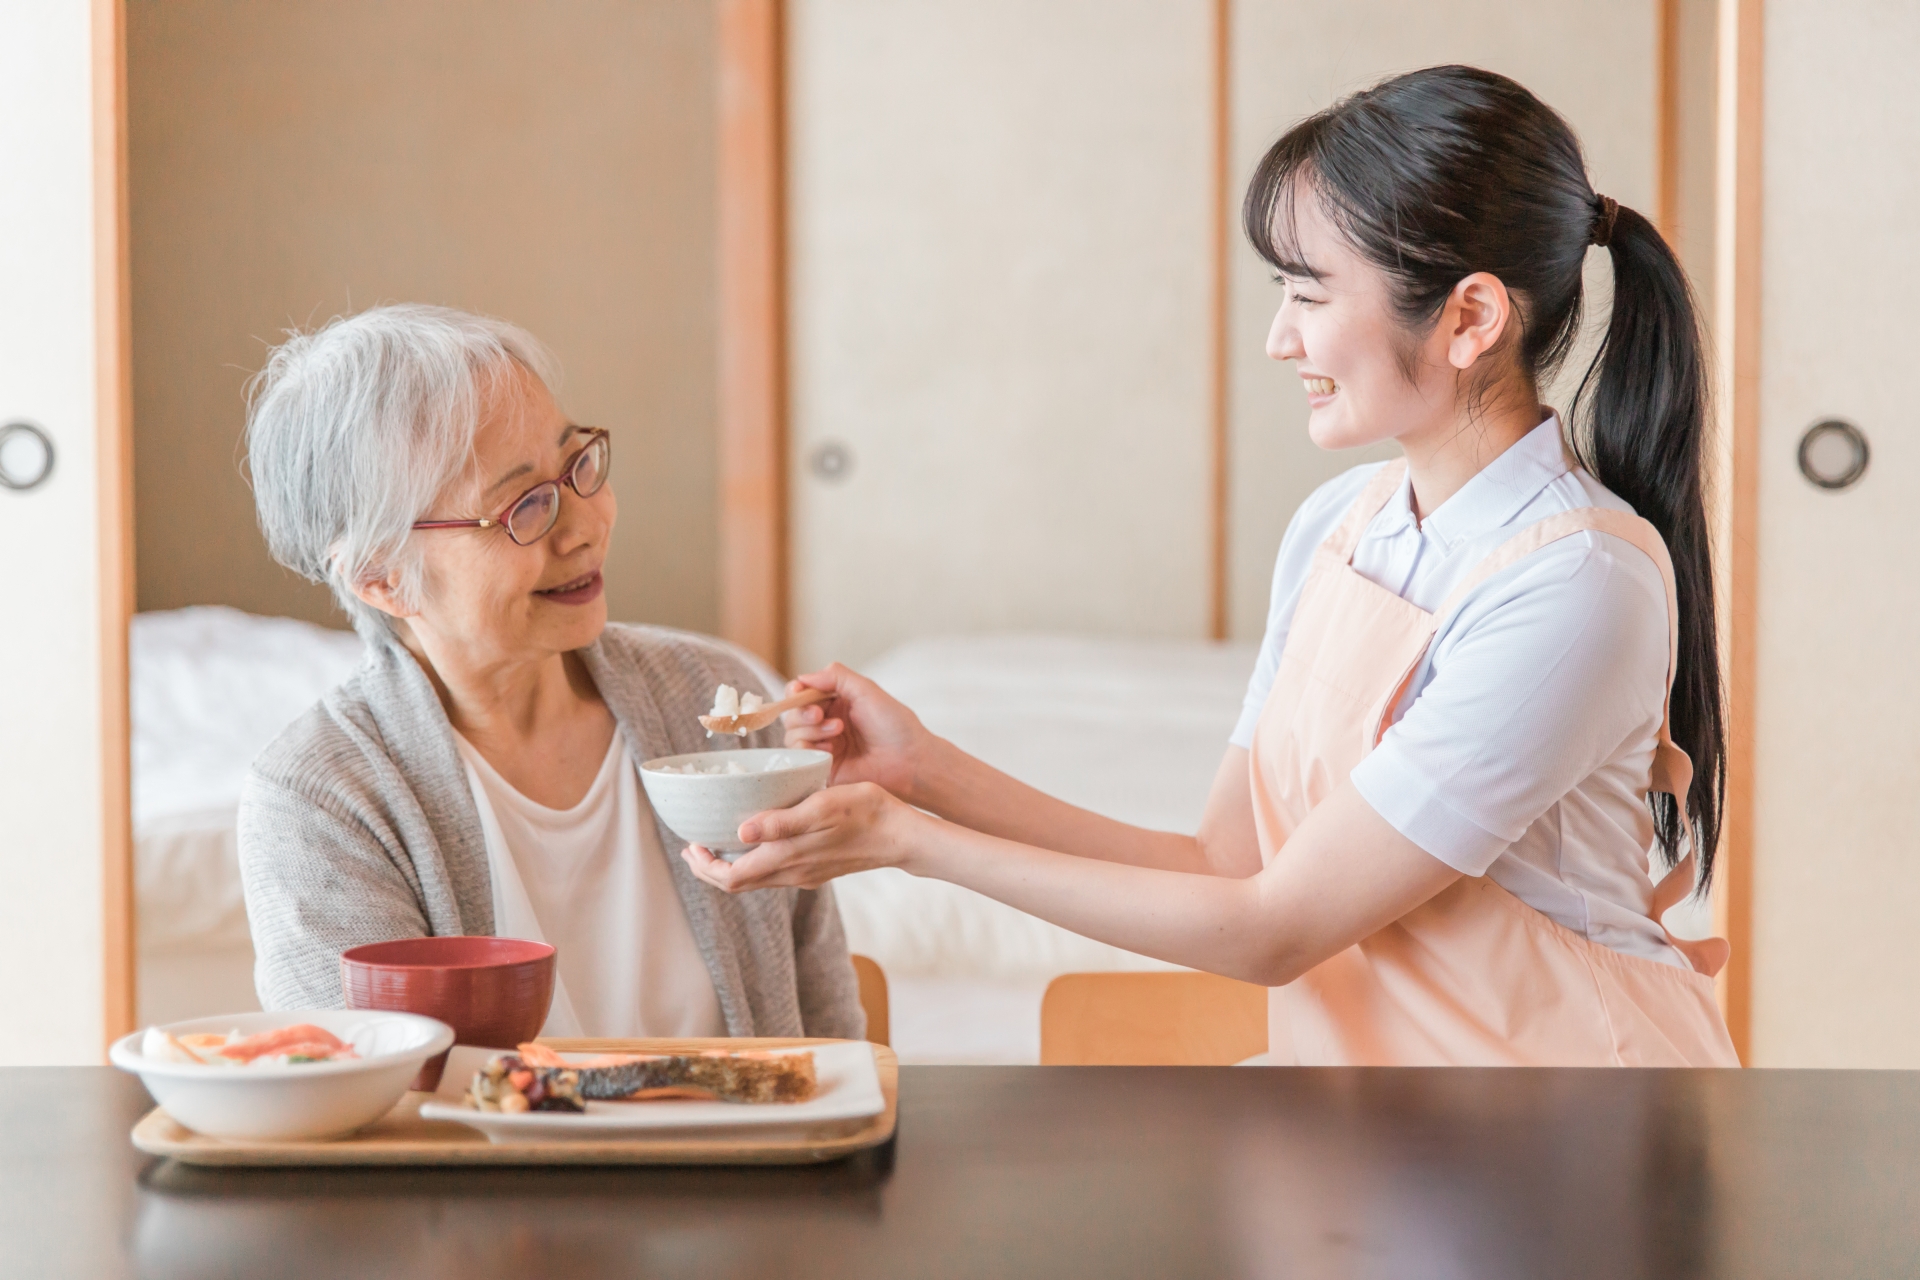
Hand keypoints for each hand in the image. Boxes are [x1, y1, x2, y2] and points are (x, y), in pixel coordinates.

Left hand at [679, 781, 924, 892]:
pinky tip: (756, 841)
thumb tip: (741, 832)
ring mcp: (806, 874)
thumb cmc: (865, 813)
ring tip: (716, 843)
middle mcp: (793, 874)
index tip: (692, 846)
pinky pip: (774, 874)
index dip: (705, 867)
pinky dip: (753, 863)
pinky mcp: (817, 870)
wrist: (902, 835)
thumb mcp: (822, 808)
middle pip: (739, 884)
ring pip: (756, 880)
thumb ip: (782, 823)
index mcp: (788, 859)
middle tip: (693, 847)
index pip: (732, 877)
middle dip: (710, 869)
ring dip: (730, 867)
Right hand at [780, 663, 931, 799]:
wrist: (909, 760)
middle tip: (820, 715)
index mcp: (836, 702)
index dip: (795, 691)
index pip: (802, 693)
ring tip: (837, 730)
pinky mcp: (822, 768)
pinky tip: (831, 749)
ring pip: (792, 735)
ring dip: (810, 729)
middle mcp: (826, 723)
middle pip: (792, 714)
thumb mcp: (866, 690)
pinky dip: (809, 748)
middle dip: (802, 712)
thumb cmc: (895, 726)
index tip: (798, 691)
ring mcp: (824, 747)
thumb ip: (836, 677)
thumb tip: (802, 677)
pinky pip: (799, 758)